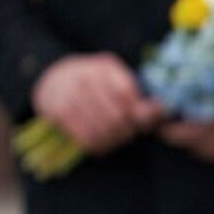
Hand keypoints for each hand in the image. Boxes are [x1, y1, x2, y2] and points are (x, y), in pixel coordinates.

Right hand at [33, 54, 161, 155]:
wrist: (52, 80)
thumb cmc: (93, 82)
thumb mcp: (115, 80)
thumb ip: (138, 96)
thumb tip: (161, 109)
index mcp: (103, 67)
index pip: (127, 95)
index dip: (137, 113)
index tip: (139, 119)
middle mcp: (84, 78)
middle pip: (117, 116)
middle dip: (126, 130)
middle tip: (127, 132)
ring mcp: (69, 95)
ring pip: (102, 131)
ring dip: (113, 141)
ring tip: (114, 138)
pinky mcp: (58, 113)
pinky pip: (86, 139)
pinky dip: (97, 146)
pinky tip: (99, 142)